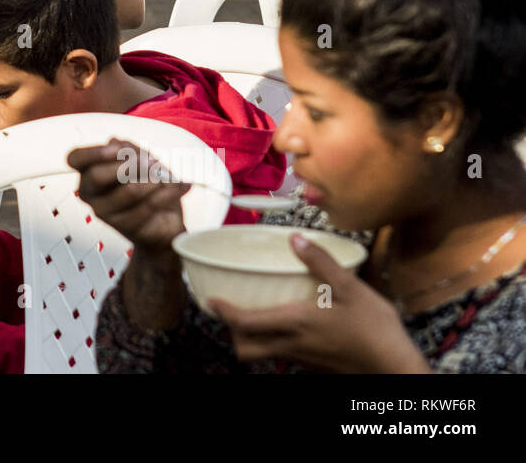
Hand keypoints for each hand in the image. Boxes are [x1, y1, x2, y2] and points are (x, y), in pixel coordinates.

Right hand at [67, 140, 187, 252]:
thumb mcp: (139, 159)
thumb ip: (128, 149)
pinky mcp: (124, 227)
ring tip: (168, 177)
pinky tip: (182, 186)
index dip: (94, 152)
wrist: (162, 220)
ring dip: (153, 180)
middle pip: (96, 176)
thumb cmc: (146, 184)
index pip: (75, 159)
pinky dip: (169, 193)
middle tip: (152, 161)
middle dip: (128, 165)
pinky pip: (148, 206)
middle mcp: (89, 193)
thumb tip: (116, 143)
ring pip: (127, 191)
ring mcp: (104, 213)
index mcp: (88, 171)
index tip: (118, 148)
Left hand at [210, 234, 428, 372]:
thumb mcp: (351, 288)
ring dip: (251, 339)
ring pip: (263, 354)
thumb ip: (320, 262)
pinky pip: (283, 356)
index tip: (209, 299)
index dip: (222, 312)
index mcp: (295, 324)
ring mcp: (303, 359)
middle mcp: (293, 345)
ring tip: (254, 314)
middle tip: (229, 309)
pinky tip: (287, 325)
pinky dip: (273, 343)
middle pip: (246, 348)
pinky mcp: (315, 366)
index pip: (245, 323)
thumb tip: (294, 238)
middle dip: (232, 332)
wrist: (396, 368)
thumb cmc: (375, 328)